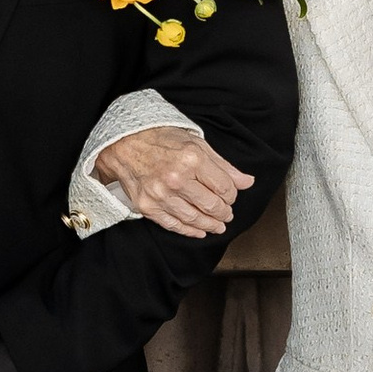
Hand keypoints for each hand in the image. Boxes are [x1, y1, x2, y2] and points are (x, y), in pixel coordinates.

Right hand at [90, 125, 252, 238]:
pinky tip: (199, 231)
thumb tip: (247, 182)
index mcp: (192, 159)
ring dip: (210, 225)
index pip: (225, 188)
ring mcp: (161, 195)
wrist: (124, 144)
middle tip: (227, 214)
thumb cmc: (161, 140)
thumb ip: (223, 166)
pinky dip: (189, 231)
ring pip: (195, 219)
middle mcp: (176, 178)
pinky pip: (173, 225)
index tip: (231, 196)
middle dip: (224, 213)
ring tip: (217, 226)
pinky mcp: (148, 206)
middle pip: (212, 206)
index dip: (232, 195)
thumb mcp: (197, 144)